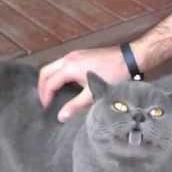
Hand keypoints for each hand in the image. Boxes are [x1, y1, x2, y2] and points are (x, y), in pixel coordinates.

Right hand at [37, 11, 171, 122]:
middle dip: (42, 87)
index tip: (46, 109)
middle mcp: (68, 58)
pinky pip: (62, 65)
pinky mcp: (81, 55)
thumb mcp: (93, 94)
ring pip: (53, 67)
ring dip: (49, 80)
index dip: (45, 97)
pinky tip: (63, 86)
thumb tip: (61, 117)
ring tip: (51, 96)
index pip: (49, 83)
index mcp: (69, 67)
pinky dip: (57, 75)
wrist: (130, 59)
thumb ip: (75, 106)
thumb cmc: (114, 75)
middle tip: (44, 102)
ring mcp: (75, 55)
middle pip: (45, 72)